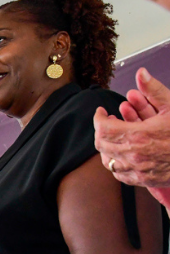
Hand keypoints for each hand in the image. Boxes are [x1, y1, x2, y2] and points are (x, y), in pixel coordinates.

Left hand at [94, 68, 169, 192]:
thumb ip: (154, 90)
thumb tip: (141, 73)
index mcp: (138, 136)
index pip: (103, 128)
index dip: (98, 118)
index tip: (101, 112)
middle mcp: (134, 155)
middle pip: (102, 145)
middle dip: (101, 131)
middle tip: (107, 122)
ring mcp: (137, 170)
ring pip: (108, 161)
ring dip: (107, 148)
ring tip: (114, 137)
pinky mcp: (142, 180)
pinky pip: (119, 174)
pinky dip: (116, 163)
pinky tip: (122, 154)